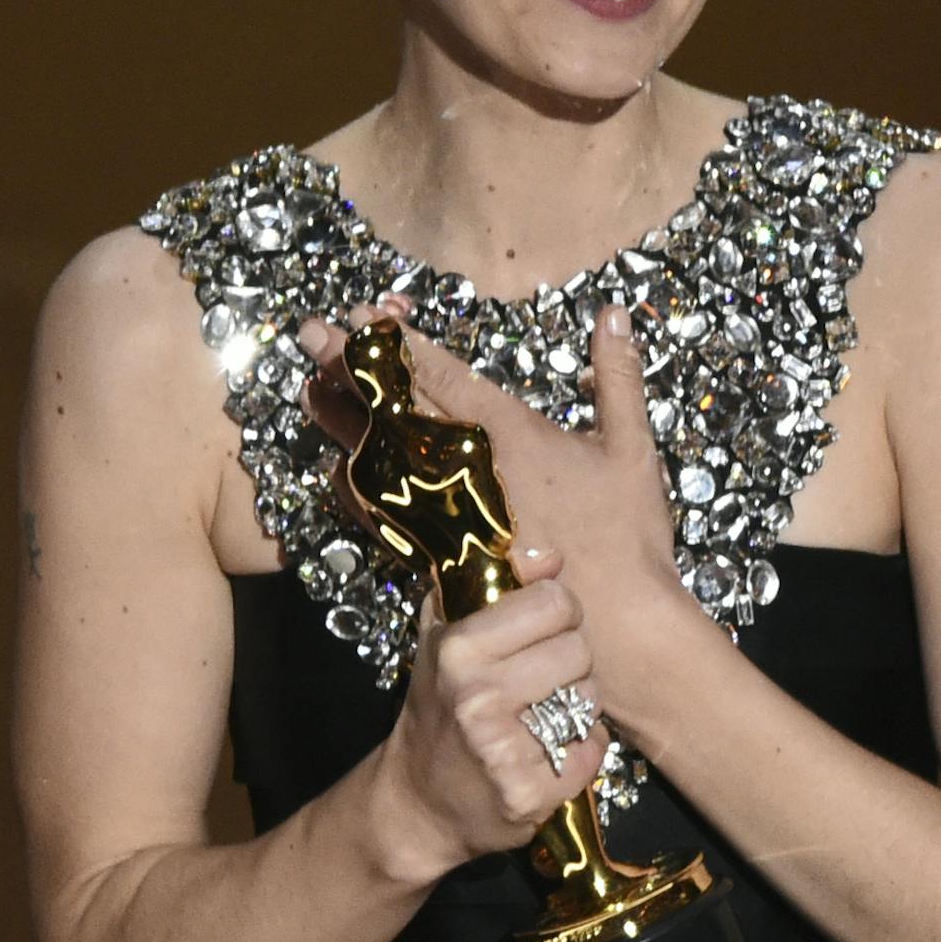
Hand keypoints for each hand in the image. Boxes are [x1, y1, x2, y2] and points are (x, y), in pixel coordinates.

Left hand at [298, 300, 683, 734]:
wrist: (617, 628)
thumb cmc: (628, 538)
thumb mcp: (631, 448)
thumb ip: (618, 377)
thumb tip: (612, 315)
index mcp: (509, 436)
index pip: (440, 375)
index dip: (398, 342)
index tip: (362, 313)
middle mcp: (467, 471)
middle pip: (397, 408)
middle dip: (352, 367)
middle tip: (311, 334)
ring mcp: (449, 514)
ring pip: (383, 457)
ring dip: (345, 421)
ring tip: (310, 389)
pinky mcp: (443, 554)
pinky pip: (388, 515)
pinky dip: (360, 486)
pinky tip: (338, 470)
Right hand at [373, 550, 611, 887]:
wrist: (417, 801)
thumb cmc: (438, 707)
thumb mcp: (445, 636)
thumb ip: (491, 583)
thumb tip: (548, 554)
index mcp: (459, 649)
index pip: (555, 602)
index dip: (557, 613)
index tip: (542, 630)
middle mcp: (479, 697)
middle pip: (579, 650)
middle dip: (568, 662)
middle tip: (541, 679)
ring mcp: (504, 749)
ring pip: (590, 699)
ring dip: (577, 706)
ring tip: (543, 714)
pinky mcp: (529, 794)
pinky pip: (592, 750)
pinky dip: (580, 751)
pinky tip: (547, 752)